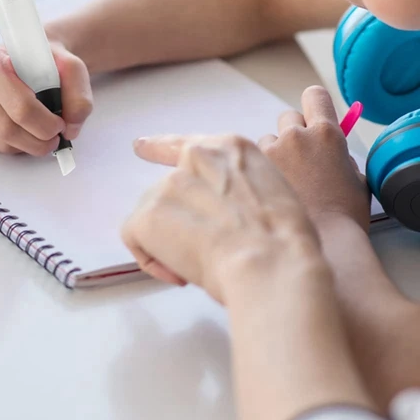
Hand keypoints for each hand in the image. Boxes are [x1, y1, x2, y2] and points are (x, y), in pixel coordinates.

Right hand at [0, 42, 91, 154]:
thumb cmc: (43, 62)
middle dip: (37, 140)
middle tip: (55, 138)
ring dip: (28, 145)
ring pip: (0, 143)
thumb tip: (71, 128)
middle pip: (6, 129)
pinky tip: (21, 129)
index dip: (44, 122)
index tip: (60, 124)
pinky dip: (14, 146)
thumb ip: (79, 95)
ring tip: (40, 132)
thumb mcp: (70, 67)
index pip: (18, 107)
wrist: (26, 59)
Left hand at [123, 135, 320, 302]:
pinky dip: (151, 260)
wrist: (271, 262)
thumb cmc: (285, 241)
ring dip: (167, 241)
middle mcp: (195, 157)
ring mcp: (169, 184)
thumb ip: (238, 188)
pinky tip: (179, 274)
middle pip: (168, 191)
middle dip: (177, 221)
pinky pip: (134, 237)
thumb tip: (221, 212)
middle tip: (203, 251)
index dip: (160, 148)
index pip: (185, 145)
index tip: (141, 147)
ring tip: (201, 265)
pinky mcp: (148, 214)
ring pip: (151, 216)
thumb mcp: (273, 191)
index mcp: (230, 148)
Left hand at [258, 86, 370, 232]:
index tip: (312, 118)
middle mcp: (296, 136)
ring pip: (266, 140)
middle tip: (297, 159)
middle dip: (291, 133)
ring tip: (281, 182)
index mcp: (327, 133)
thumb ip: (338, 155)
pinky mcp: (249, 170)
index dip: (313, 105)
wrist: (322, 243)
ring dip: (272, 153)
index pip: (314, 96)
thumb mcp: (354, 177)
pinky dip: (255, 171)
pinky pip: (249, 160)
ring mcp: (270, 152)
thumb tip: (327, 151)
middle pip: (287, 117)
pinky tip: (266, 192)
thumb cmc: (343, 215)